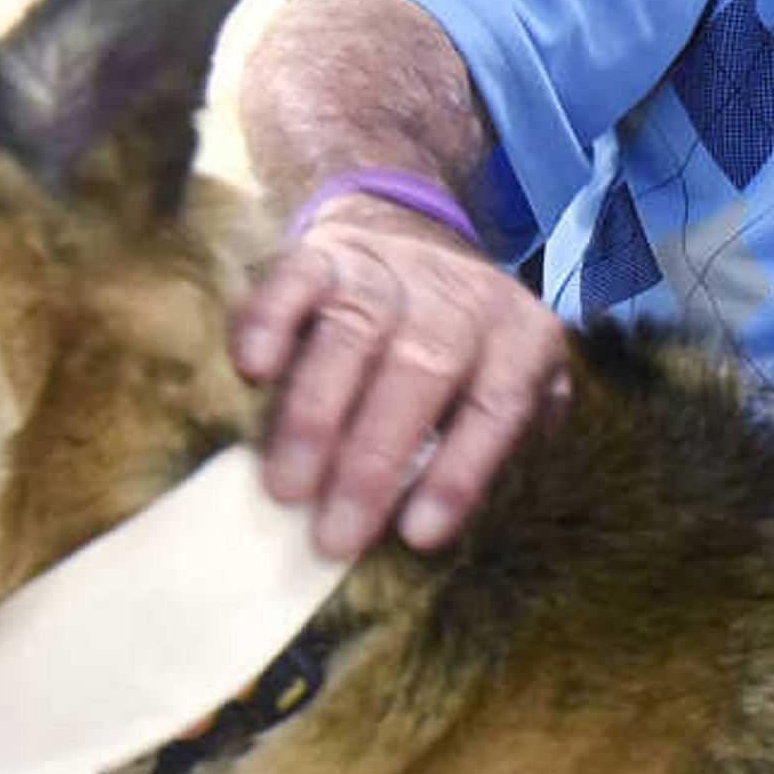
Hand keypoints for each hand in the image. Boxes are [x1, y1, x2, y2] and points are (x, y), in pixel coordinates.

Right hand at [229, 201, 571, 557]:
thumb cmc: (466, 348)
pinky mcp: (325, 253)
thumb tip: (436, 517)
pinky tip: (252, 371)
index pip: (498, 406)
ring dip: (315, 415)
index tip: (417, 535)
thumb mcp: (512, 389)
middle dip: (372, 463)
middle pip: (421, 371)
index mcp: (521, 337)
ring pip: (354, 332)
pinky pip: (294, 280)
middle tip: (333, 535)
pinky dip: (269, 322)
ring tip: (286, 489)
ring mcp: (390, 269)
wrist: (419, 237)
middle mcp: (461, 297)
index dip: (459, 474)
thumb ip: (498, 447)